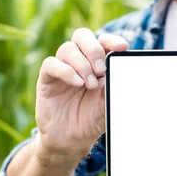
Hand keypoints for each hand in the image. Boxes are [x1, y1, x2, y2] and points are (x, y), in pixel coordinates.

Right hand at [35, 28, 127, 163]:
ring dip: (82, 64)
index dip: (112, 40)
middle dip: (94, 49)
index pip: (103, 41)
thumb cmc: (93, 118)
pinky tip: (77, 83)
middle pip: (82, 36)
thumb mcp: (111, 101)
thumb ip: (117, 84)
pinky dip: (66, 71)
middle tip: (101, 69)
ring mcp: (63, 68)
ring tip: (90, 85)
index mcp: (97, 63)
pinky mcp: (47, 78)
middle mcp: (80, 61)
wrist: (73, 139)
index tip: (122, 47)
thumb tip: (129, 70)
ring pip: (68, 48)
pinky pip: (51, 63)